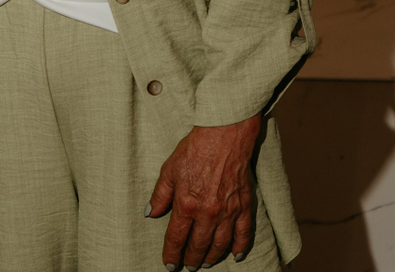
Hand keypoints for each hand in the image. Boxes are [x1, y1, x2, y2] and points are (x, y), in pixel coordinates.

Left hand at [148, 114, 262, 268]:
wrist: (224, 136)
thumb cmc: (194, 150)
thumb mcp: (169, 170)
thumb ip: (160, 195)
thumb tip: (151, 213)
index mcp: (186, 204)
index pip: (176, 238)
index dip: (171, 254)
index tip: (169, 265)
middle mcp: (208, 213)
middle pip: (199, 245)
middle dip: (191, 260)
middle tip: (187, 267)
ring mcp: (228, 212)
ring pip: (220, 244)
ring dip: (212, 257)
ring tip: (206, 263)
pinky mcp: (244, 207)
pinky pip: (243, 234)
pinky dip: (239, 248)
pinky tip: (235, 255)